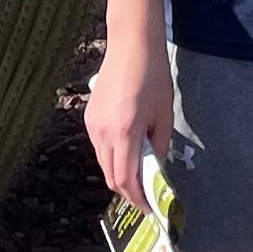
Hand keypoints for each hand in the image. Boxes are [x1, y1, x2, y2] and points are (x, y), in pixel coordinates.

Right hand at [84, 37, 172, 202]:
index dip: (137, 198)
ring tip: (139, 172)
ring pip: (103, 163)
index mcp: (125, 132)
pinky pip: (99, 147)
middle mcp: (103, 132)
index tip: (150, 206)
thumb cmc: (153, 76)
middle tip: (146, 195)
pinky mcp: (88, 117)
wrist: (131, 45)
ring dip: (120, 173)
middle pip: (111, 176)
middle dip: (128, 191)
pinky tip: (127, 149)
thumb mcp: (163, 114)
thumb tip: (155, 169)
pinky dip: (112, 156)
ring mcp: (92, 124)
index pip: (126, 179)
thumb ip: (158, 146)